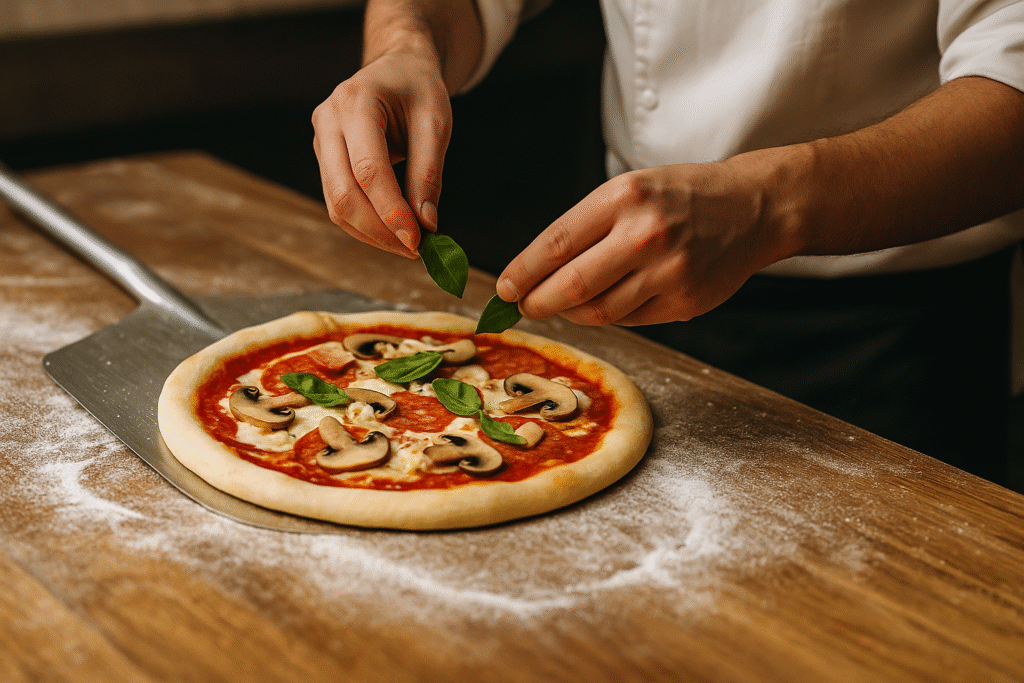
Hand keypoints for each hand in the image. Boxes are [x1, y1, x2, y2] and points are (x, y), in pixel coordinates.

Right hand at [312, 51, 451, 257]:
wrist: (396, 69)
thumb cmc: (418, 89)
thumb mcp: (435, 122)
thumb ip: (428, 173)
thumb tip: (426, 224)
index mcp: (355, 102)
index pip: (368, 170)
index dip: (391, 211)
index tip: (418, 240)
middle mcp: (328, 121)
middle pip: (343, 193)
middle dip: (379, 230)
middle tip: (416, 250)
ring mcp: (321, 141)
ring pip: (336, 204)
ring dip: (372, 233)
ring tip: (409, 245)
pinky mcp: (325, 159)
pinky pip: (338, 202)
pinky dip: (365, 224)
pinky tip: (393, 232)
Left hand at [496, 161, 794, 325]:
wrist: (754, 207)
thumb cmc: (681, 197)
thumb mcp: (630, 190)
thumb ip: (586, 228)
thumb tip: (536, 274)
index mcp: (624, 197)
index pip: (555, 245)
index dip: (522, 273)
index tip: (504, 289)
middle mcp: (645, 235)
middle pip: (570, 287)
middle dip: (538, 303)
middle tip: (524, 307)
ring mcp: (669, 272)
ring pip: (599, 312)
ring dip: (572, 313)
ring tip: (564, 304)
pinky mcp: (686, 301)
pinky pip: (631, 320)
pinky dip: (612, 315)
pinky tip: (611, 300)